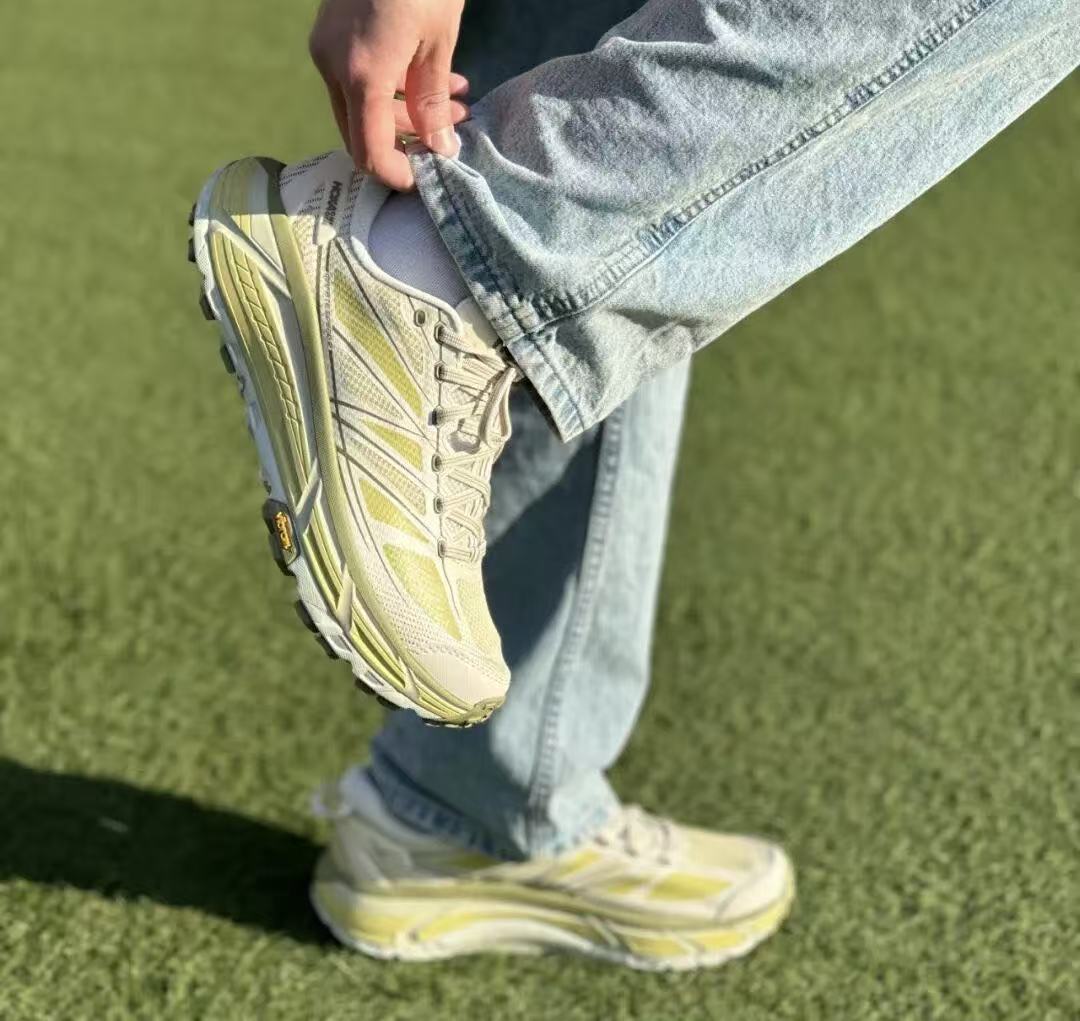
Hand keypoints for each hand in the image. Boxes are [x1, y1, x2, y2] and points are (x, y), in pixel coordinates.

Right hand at [309, 0, 468, 189]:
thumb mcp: (439, 41)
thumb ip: (435, 102)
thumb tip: (441, 150)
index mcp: (361, 75)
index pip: (370, 153)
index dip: (397, 176)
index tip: (425, 180)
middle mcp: (333, 65)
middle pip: (364, 132)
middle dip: (410, 140)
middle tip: (454, 130)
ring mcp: (326, 48)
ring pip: (363, 105)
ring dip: (408, 112)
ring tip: (456, 101)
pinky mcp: (330, 34)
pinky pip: (359, 77)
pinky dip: (393, 86)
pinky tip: (433, 76)